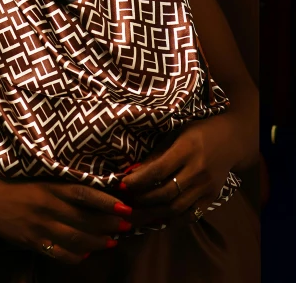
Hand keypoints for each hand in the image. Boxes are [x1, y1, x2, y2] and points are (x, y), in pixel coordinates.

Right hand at [0, 177, 132, 264]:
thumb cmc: (18, 187)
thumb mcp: (42, 181)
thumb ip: (63, 189)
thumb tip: (92, 197)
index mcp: (52, 187)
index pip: (84, 194)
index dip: (106, 201)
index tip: (124, 206)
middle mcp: (49, 206)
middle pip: (85, 219)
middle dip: (108, 224)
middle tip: (126, 226)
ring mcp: (42, 225)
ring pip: (76, 238)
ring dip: (97, 242)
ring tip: (111, 242)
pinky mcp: (33, 241)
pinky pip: (59, 253)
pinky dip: (75, 256)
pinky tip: (85, 254)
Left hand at [119, 115, 237, 229]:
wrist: (230, 140)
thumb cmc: (198, 132)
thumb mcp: (176, 134)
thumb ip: (157, 154)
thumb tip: (134, 172)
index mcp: (187, 149)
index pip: (158, 170)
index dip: (138, 180)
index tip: (123, 184)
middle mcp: (197, 170)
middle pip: (166, 193)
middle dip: (143, 199)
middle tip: (127, 200)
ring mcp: (206, 186)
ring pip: (177, 208)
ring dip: (154, 213)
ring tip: (138, 212)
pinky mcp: (212, 197)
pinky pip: (191, 215)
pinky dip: (173, 220)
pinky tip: (159, 218)